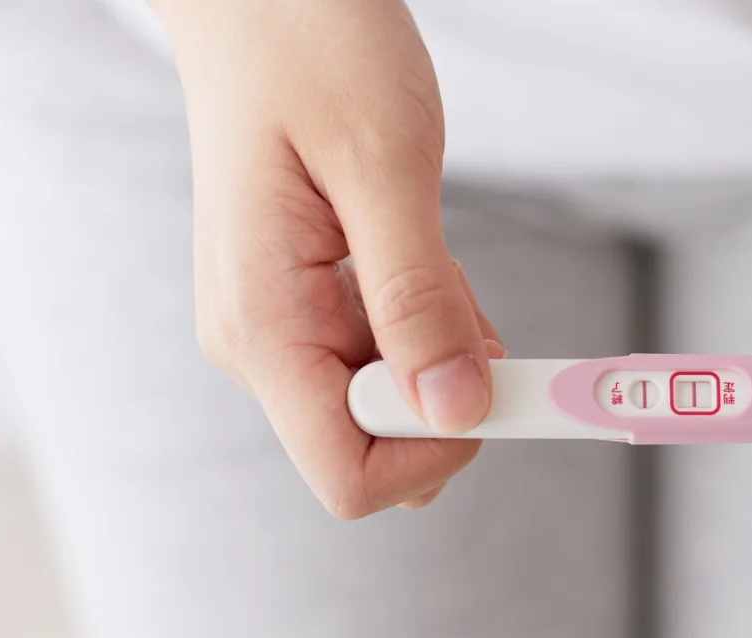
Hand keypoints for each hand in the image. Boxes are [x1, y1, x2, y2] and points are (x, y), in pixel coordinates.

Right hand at [158, 0, 501, 517]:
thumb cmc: (310, 48)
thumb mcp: (384, 166)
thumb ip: (418, 298)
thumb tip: (456, 413)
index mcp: (262, 325)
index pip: (350, 476)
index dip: (438, 452)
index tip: (497, 382)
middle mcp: (255, 344)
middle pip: (372, 445)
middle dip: (446, 393)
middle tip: (463, 291)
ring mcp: (272, 326)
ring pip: (384, 400)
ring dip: (437, 347)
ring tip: (429, 244)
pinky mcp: (296, 304)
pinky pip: (378, 353)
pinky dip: (423, 319)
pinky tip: (416, 246)